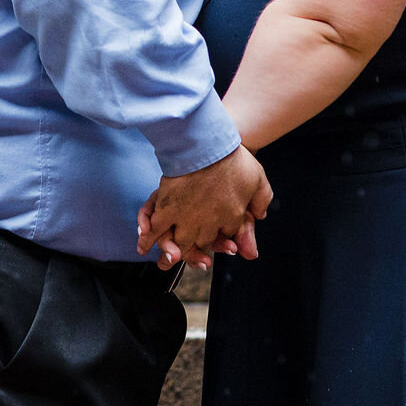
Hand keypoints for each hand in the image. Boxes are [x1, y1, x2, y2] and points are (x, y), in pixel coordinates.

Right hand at [135, 146, 271, 270]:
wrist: (206, 143)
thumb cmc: (234, 158)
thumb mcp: (258, 179)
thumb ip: (262, 200)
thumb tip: (261, 216)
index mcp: (232, 217)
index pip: (228, 237)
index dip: (225, 241)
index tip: (223, 242)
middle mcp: (208, 223)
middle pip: (203, 245)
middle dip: (198, 254)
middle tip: (197, 262)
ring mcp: (186, 218)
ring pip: (179, 243)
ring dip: (171, 253)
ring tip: (166, 260)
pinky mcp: (167, 209)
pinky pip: (157, 230)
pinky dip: (149, 239)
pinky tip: (143, 247)